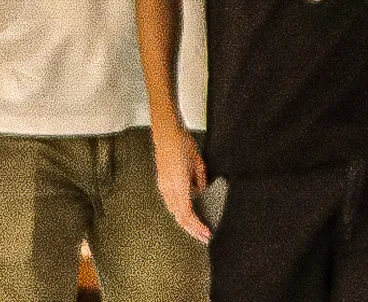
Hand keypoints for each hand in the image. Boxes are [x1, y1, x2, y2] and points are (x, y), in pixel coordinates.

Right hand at [152, 122, 210, 243]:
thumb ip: (200, 181)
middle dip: (191, 229)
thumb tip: (201, 191)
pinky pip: (170, 202)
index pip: (187, 214)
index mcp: (178, 186)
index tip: (206, 233)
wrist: (166, 132)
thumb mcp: (198, 163)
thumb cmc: (182, 143)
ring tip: (196, 227)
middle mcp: (168, 188)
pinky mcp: (161, 181)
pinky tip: (187, 211)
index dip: (197, 227)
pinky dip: (179, 210)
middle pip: (179, 216)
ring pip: (173, 210)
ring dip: (185, 221)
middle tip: (202, 236)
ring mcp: (163, 185)